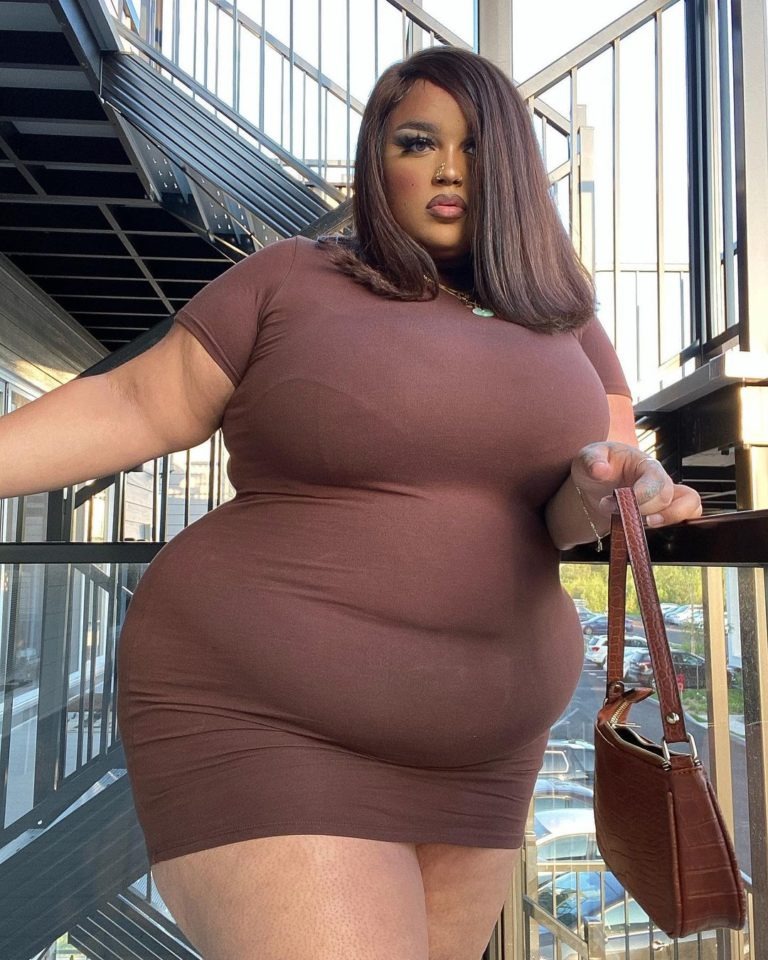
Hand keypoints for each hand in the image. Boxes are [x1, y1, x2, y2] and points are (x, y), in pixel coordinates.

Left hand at [571, 441, 702, 527]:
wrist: (597, 484)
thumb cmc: (597, 466)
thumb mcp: (587, 458)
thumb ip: (591, 460)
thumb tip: (600, 470)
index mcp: (645, 464)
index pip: (656, 479)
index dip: (641, 495)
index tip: (615, 503)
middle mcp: (661, 480)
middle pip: (667, 497)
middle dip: (641, 510)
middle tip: (614, 512)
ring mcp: (667, 496)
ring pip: (690, 506)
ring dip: (668, 519)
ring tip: (643, 525)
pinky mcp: (666, 511)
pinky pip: (689, 516)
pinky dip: (677, 524)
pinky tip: (651, 530)